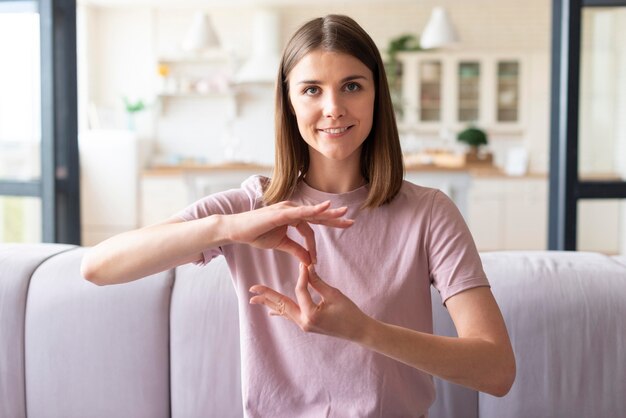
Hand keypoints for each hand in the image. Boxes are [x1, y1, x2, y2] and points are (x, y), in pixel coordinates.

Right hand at [226, 200, 352, 264]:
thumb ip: (296, 249)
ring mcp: (287, 209)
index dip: (315, 244)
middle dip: (335, 219)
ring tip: (344, 213)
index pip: (311, 227)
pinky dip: (314, 210)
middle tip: (351, 221)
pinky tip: (326, 208)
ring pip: (312, 212)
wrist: (237, 230)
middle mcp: (292, 210)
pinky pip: (301, 212)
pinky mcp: (281, 212)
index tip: (316, 260)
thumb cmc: (256, 234)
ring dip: (329, 213)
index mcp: (292, 217)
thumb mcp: (280, 244)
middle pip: (317, 215)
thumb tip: (309, 259)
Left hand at [249, 263, 370, 341]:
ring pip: (284, 312)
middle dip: (266, 296)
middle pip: (282, 305)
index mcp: (311, 315)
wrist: (359, 331)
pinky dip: (280, 312)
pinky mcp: (307, 325)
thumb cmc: (350, 312)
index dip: (303, 275)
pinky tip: (271, 311)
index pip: (300, 290)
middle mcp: (304, 323)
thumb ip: (317, 282)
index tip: (305, 262)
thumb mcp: (334, 294)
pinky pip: (290, 317)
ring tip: (254, 300)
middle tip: (252, 289)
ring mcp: (304, 326)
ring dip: (270, 303)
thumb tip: (305, 267)